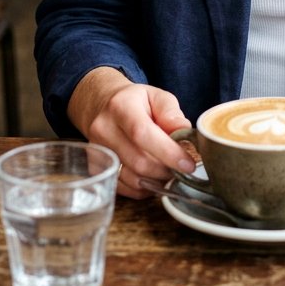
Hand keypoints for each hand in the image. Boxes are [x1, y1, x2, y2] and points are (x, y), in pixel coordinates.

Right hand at [72, 73, 195, 198]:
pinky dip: (144, 187)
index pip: (142, 134)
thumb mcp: (156, 96)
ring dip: (157, 180)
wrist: (103, 106)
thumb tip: (184, 132)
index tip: (188, 164)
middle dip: (166, 169)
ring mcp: (98, 152)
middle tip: (182, 168)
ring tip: (169, 170)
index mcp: (120, 106)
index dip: (167, 152)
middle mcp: (104, 129)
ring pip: (133, 179)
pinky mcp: (96, 169)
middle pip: (139, 161)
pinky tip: (153, 176)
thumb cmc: (135, 102)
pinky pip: (125, 189)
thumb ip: (171, 113)